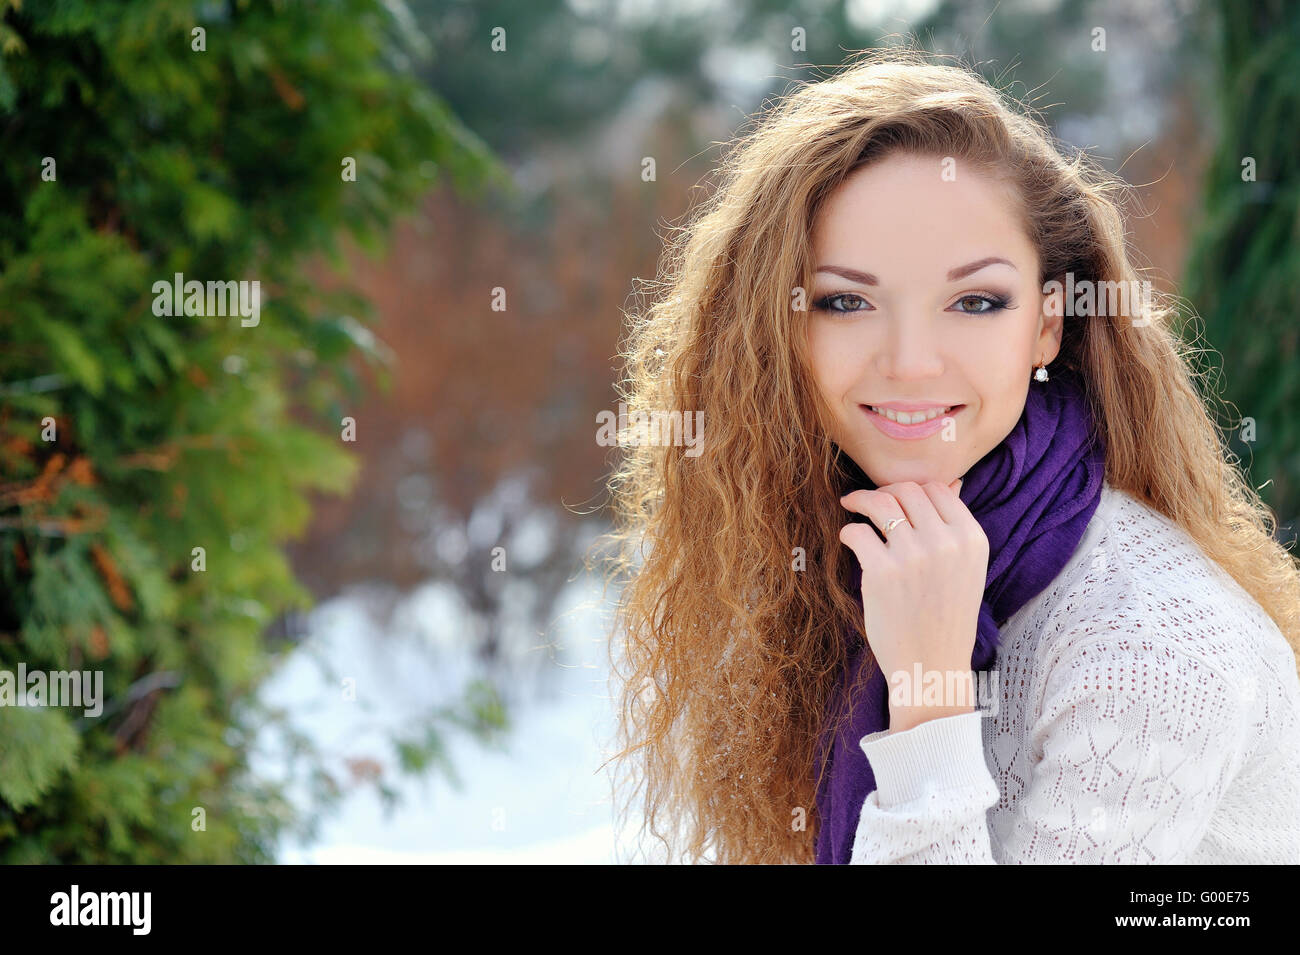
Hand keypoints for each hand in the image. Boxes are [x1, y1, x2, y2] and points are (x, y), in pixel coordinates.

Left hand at [839, 479, 988, 733]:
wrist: (930, 668)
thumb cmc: (945, 619)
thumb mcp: (966, 570)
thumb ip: (955, 527)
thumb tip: (951, 483)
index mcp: (971, 539)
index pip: (938, 488)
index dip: (912, 489)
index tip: (896, 496)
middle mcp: (946, 542)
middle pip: (907, 490)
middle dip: (885, 491)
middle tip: (869, 501)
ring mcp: (913, 555)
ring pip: (881, 503)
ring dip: (861, 500)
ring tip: (851, 505)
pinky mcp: (882, 571)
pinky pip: (858, 532)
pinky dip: (849, 532)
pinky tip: (848, 539)